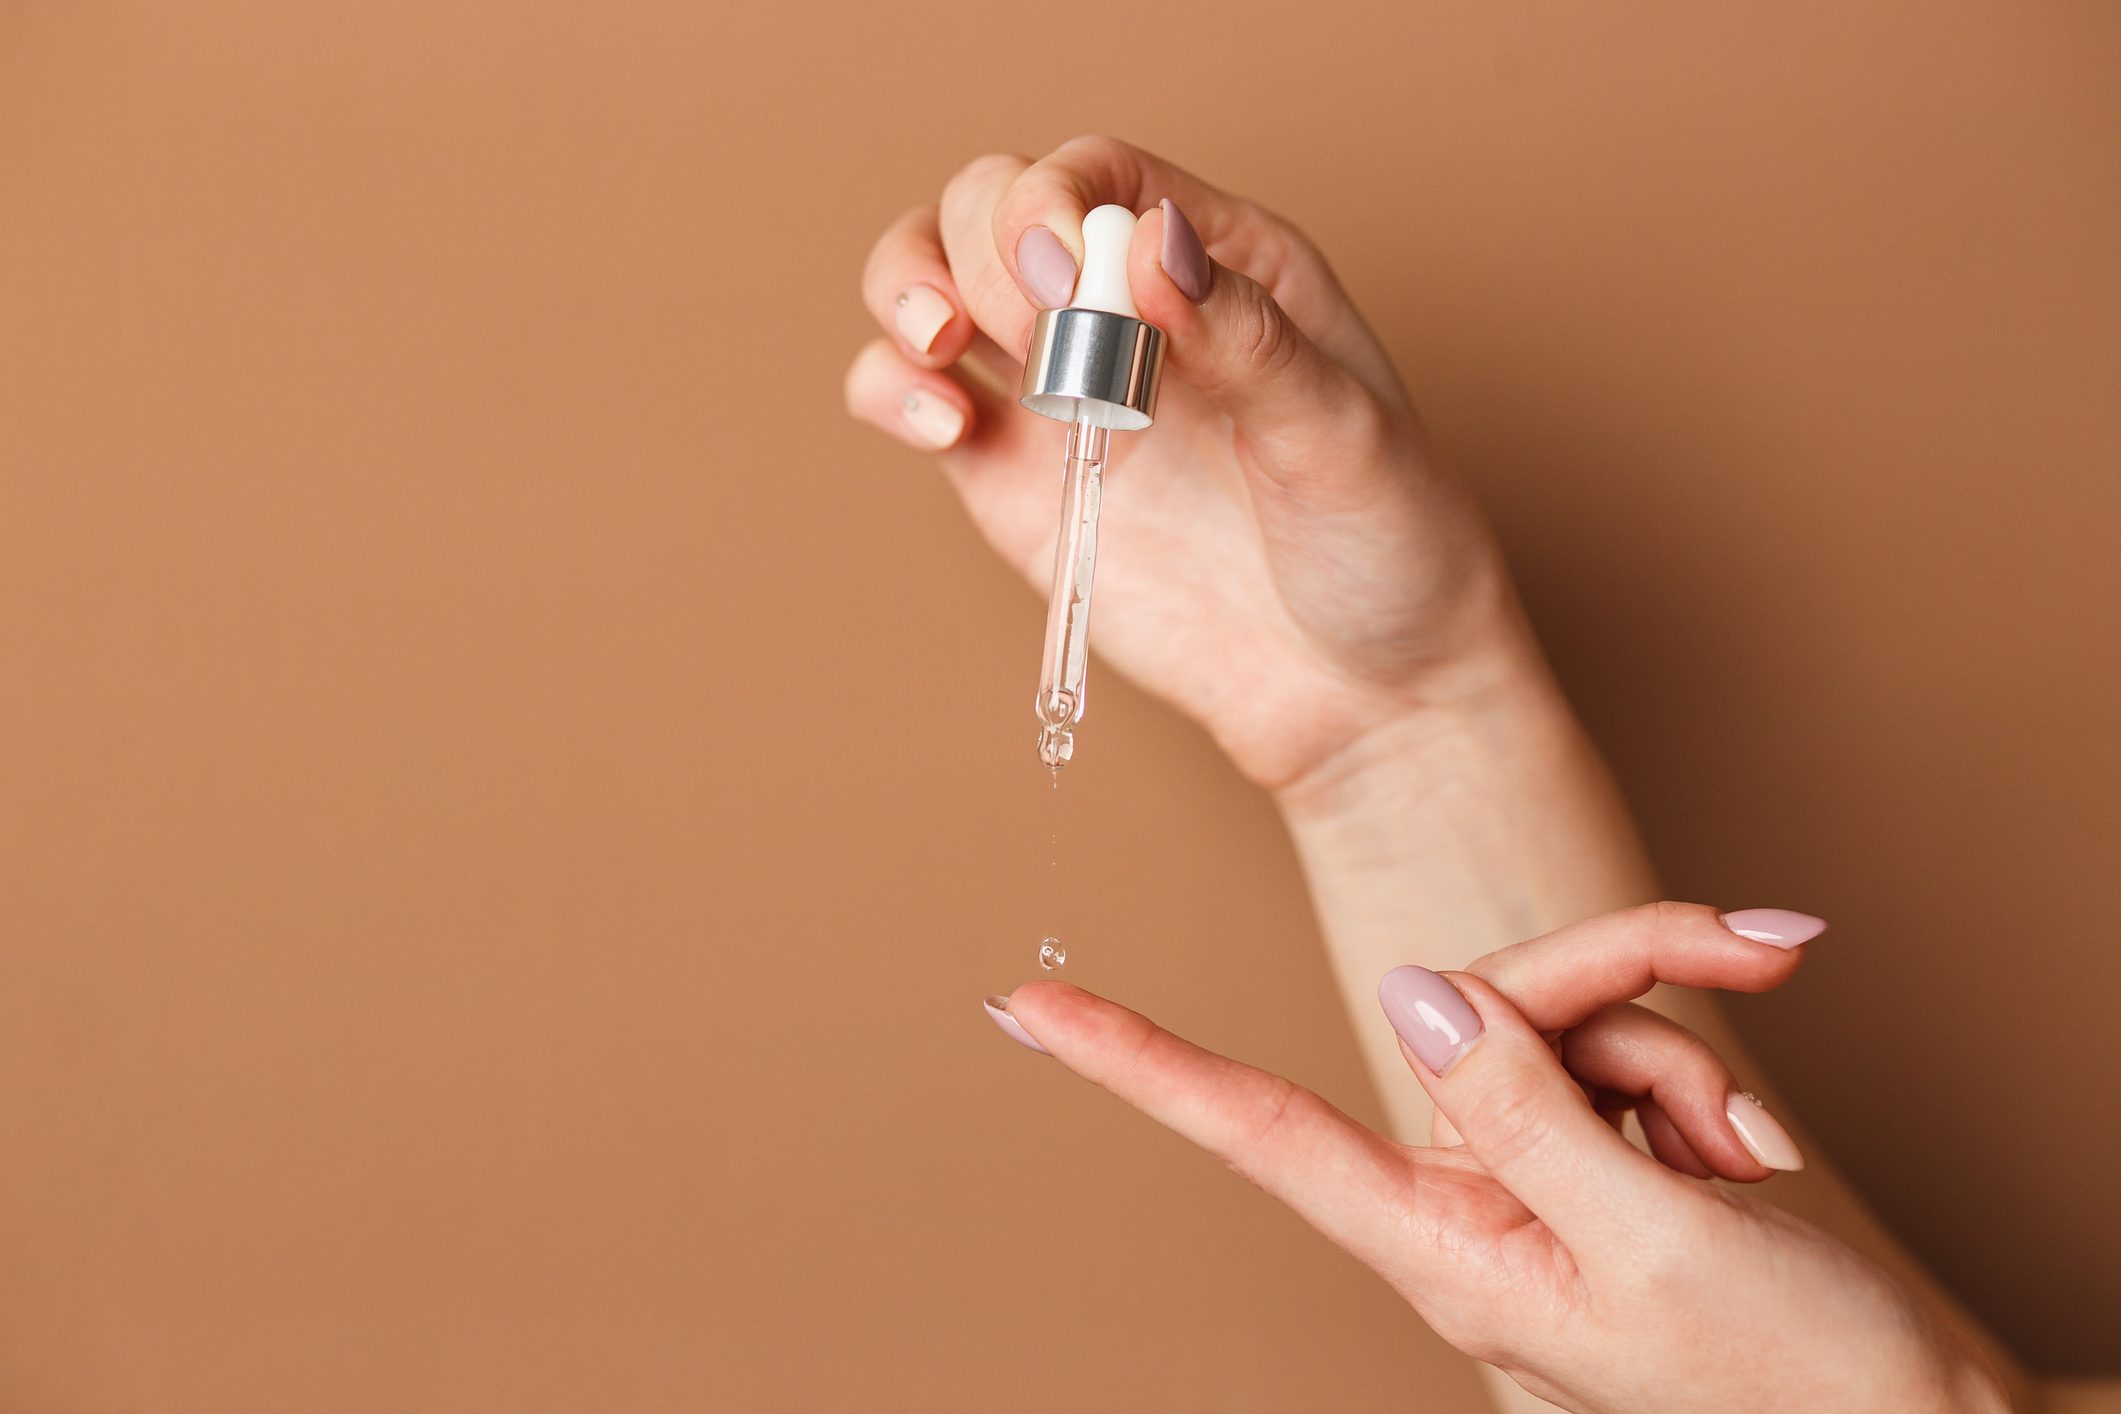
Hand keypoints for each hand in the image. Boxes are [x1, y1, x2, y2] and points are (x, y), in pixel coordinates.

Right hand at [844, 136, 1524, 791]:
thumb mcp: (1344, 435)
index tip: (1070, 280)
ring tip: (941, 345)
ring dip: (908, 286)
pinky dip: (891, 388)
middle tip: (1040, 331)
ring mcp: (1056, 388)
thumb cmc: (1383, 548)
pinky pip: (909, 396)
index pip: (1101, 174)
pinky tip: (940, 424)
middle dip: (987, 246)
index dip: (1057, 200)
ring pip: (931, 278)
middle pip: (994, 205)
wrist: (1358, 693)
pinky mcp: (1008, 475)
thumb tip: (1155, 243)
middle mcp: (1124, 309)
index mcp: (1219, 262)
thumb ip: (1246, 338)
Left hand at [984, 903, 2007, 1412]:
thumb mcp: (1652, 1245)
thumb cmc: (1790, 1387)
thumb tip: (1411, 997)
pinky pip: (1617, 1057)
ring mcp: (1532, 1178)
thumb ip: (1525, 1110)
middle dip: (1624, 981)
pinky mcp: (1594, 1158)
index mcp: (1442, 1245)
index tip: (1023, 1006)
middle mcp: (1467, 1201)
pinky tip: (1748, 1156)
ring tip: (1746, 1160)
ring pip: (1564, 1022)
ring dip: (1678, 1059)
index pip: (1254, 1133)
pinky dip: (1695, 1083)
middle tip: (1763, 960)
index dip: (1136, 1064)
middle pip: (1488, 1011)